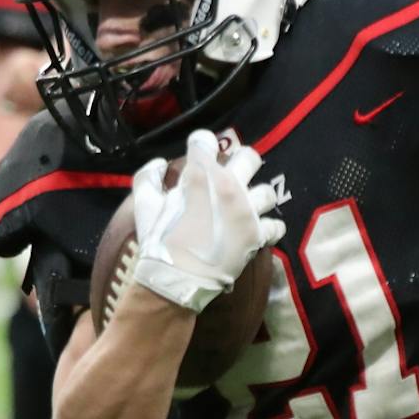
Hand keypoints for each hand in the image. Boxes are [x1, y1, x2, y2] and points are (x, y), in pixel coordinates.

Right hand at [127, 129, 286, 313]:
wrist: (177, 277)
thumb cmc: (159, 240)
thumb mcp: (143, 204)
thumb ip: (148, 177)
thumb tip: (159, 164)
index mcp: (201, 174)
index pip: (205, 141)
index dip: (199, 145)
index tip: (197, 154)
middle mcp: (230, 186)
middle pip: (249, 157)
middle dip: (240, 162)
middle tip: (231, 176)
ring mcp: (247, 211)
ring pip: (267, 191)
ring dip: (257, 197)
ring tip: (247, 206)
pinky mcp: (257, 235)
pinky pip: (275, 225)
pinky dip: (269, 228)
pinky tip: (258, 230)